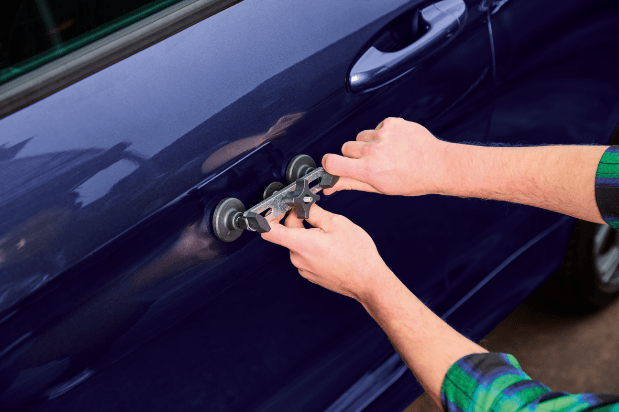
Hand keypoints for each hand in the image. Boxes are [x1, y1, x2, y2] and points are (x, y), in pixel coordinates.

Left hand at [260, 204, 394, 302]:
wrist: (368, 282)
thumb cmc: (357, 256)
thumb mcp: (338, 223)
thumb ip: (316, 213)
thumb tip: (304, 206)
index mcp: (301, 244)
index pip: (269, 231)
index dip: (268, 217)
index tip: (276, 209)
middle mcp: (298, 258)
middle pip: (287, 234)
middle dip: (296, 220)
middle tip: (311, 212)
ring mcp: (304, 269)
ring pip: (297, 244)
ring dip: (306, 234)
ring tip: (327, 231)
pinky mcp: (310, 275)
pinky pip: (305, 255)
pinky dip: (312, 247)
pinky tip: (329, 245)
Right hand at [322, 117, 450, 196]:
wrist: (438, 166)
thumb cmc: (412, 180)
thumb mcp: (379, 188)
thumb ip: (351, 184)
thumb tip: (330, 187)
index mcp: (368, 170)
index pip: (331, 162)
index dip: (329, 164)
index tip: (333, 166)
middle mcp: (373, 151)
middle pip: (345, 147)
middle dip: (353, 155)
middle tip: (370, 163)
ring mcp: (383, 135)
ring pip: (360, 137)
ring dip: (368, 144)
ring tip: (386, 153)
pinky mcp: (392, 123)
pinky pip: (376, 127)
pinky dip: (382, 135)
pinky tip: (395, 144)